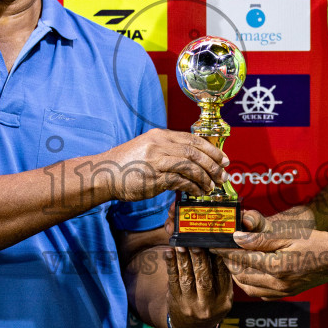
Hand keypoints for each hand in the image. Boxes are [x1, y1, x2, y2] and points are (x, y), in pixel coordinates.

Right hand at [103, 129, 227, 201]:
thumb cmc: (126, 164)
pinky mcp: (154, 177)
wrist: (104, 174)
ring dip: (205, 177)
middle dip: (213, 164)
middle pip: (195, 152)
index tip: (223, 159)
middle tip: (222, 175)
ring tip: (211, 186)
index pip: (193, 139)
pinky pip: (181, 181)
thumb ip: (167, 150)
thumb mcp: (147, 148)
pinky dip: (193, 187)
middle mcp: (160, 145)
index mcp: (160, 135)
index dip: (211, 149)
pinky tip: (198, 192)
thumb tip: (191, 159)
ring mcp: (157, 160)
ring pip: (191, 165)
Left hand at [165, 244, 232, 327]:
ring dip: (183, 260)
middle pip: (204, 279)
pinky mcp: (175, 301)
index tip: (214, 244)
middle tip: (196, 243)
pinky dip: (170, 265)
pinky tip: (169, 253)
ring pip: (187, 279)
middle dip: (199, 259)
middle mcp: (207, 305)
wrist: (191, 326)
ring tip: (181, 245)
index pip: (222, 277)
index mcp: (223, 301)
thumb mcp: (223, 296)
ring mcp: (190, 304)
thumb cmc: (210, 304)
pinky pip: (172, 281)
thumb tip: (217, 248)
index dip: (218, 259)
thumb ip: (222, 276)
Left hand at [215, 225, 327, 299]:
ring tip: (234, 260)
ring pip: (249, 288)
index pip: (242, 259)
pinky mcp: (287, 294)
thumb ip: (261, 238)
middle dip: (229, 263)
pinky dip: (251, 284)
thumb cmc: (315, 241)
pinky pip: (261, 294)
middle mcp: (278, 283)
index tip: (213, 243)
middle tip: (223, 250)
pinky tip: (251, 272)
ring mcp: (283, 291)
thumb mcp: (288, 234)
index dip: (225, 250)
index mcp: (277, 266)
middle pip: (242, 276)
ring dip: (238, 275)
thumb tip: (237, 237)